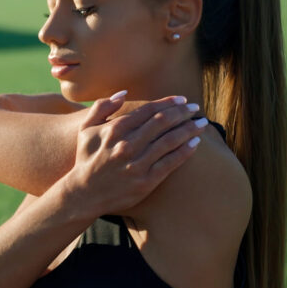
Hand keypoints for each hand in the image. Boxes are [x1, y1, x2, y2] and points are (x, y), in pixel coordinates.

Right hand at [59, 91, 207, 216]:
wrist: (84, 194)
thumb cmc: (87, 159)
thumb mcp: (86, 130)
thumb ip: (102, 107)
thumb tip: (123, 93)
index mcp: (115, 129)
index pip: (148, 110)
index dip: (168, 102)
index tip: (181, 99)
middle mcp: (127, 145)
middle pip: (162, 122)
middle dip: (182, 112)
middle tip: (195, 108)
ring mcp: (137, 164)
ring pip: (169, 140)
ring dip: (189, 129)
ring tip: (202, 123)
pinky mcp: (146, 181)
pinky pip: (170, 163)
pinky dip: (185, 151)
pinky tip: (196, 143)